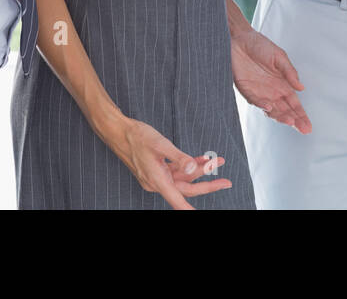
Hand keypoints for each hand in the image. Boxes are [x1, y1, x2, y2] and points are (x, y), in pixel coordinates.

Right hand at [106, 115, 231, 209]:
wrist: (119, 132)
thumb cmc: (137, 137)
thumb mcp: (161, 144)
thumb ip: (179, 157)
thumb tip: (193, 168)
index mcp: (157, 180)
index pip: (178, 200)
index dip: (189, 210)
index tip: (198, 215)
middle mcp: (157, 182)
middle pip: (187, 188)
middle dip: (208, 184)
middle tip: (227, 182)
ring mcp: (157, 176)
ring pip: (183, 178)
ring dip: (200, 170)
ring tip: (218, 161)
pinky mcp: (157, 169)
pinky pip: (177, 171)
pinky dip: (189, 165)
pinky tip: (202, 158)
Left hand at [230, 28, 311, 134]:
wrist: (239, 39)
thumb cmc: (260, 45)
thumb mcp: (280, 57)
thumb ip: (290, 72)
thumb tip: (301, 88)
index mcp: (282, 84)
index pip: (294, 103)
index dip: (301, 115)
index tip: (308, 126)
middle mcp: (272, 91)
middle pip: (285, 110)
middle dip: (294, 120)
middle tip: (303, 129)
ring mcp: (259, 92)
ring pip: (271, 110)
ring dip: (280, 116)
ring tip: (290, 121)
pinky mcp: (246, 89)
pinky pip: (254, 100)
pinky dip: (262, 105)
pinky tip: (269, 107)